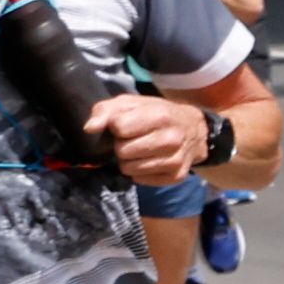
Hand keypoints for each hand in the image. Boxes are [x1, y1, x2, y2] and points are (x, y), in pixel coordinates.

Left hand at [87, 88, 209, 188]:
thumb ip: (106, 111)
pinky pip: (140, 180)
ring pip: (129, 169)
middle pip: (123, 151)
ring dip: (129, 160)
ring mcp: (175, 160)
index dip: (117, 127)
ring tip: (140, 151)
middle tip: (133, 140)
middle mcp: (171, 139)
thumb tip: (89, 129)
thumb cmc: (155, 113)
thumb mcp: (130, 103)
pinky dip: (139, 172)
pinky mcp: (176, 176)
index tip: (126, 125)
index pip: (119, 128)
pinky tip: (149, 161)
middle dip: (122, 146)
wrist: (193, 129)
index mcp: (160, 116)